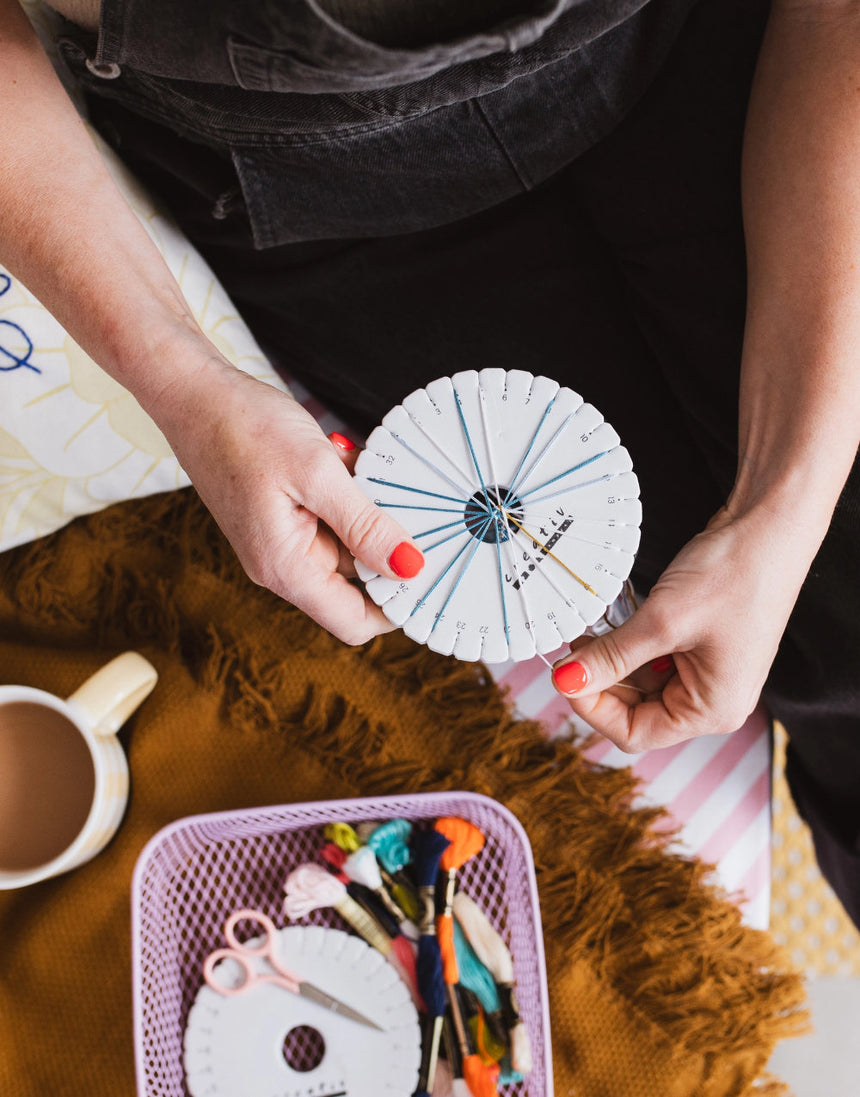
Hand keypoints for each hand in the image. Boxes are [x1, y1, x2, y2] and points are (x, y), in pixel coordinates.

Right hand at [155, 363, 423, 644]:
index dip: (397, 608)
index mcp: (286, 567)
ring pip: (350, 547)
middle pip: (358, 584)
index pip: (354, 622)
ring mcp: (284, 540)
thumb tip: (409, 567)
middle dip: (389, 548)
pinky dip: (352, 496)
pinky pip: (334, 520)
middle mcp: (283, 564)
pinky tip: (349, 462)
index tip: (432, 574)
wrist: (193, 393)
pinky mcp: (286, 516)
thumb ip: (365, 524)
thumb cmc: (242, 427)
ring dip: (370, 515)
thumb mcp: (316, 472)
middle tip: (414, 506)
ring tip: (368, 471)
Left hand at [550, 505, 809, 750]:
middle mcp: (712, 700)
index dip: (592, 706)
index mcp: (712, 710)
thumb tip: (566, 681)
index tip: (565, 673)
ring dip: (611, 658)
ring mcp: (708, 672)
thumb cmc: (734, 575)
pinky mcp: (700, 645)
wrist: (770, 525)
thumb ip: (611, 657)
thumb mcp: (661, 621)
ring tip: (590, 628)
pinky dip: (629, 642)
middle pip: (636, 710)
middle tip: (571, 646)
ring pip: (640, 682)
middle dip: (600, 680)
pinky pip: (653, 657)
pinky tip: (613, 620)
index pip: (634, 732)